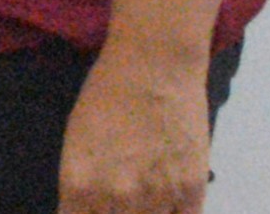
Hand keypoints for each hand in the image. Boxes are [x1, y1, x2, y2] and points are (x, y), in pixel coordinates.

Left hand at [61, 42, 213, 213]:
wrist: (154, 69)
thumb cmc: (106, 96)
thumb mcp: (77, 142)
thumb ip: (82, 185)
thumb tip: (86, 209)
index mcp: (79, 184)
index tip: (88, 209)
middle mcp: (117, 197)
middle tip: (119, 202)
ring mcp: (157, 197)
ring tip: (141, 202)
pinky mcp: (192, 191)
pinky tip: (166, 206)